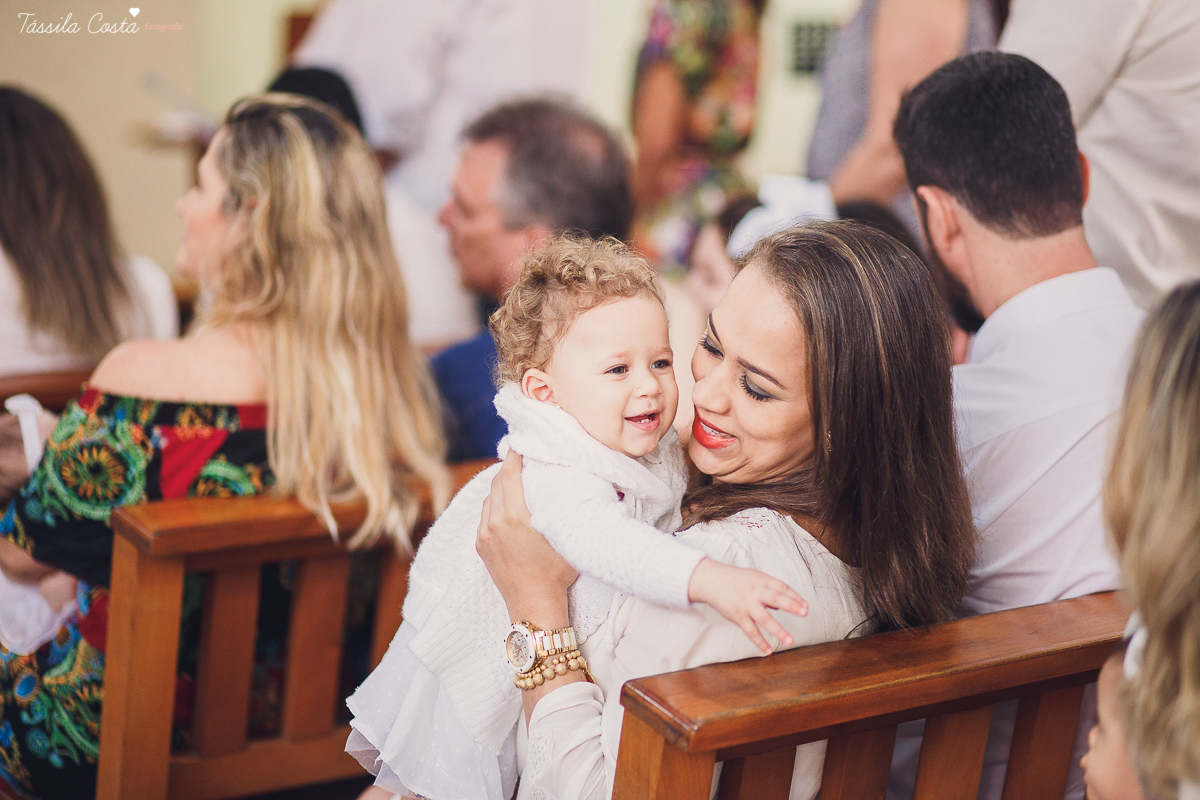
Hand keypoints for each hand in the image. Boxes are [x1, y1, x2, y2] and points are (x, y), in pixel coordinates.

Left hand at [476, 451, 577, 624]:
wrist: (534, 607)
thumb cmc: (557, 575)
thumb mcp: (568, 538)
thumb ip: (574, 511)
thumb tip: (597, 488)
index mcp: (515, 519)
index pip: (509, 476)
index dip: (513, 456)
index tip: (520, 444)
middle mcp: (495, 524)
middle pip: (496, 483)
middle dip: (507, 468)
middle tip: (521, 458)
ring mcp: (484, 536)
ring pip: (488, 499)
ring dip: (499, 486)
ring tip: (514, 479)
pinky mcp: (480, 546)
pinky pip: (485, 516)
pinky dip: (494, 504)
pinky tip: (506, 504)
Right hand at [687, 558, 808, 653]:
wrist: (712, 580)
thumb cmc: (736, 579)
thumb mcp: (754, 578)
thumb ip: (770, 590)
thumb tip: (784, 606)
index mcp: (761, 580)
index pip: (782, 587)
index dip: (795, 597)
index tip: (806, 606)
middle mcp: (755, 592)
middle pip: (775, 598)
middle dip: (791, 605)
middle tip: (804, 613)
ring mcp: (746, 605)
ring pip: (764, 619)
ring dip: (778, 630)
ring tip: (790, 641)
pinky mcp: (738, 616)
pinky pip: (751, 631)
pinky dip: (760, 642)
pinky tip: (768, 651)